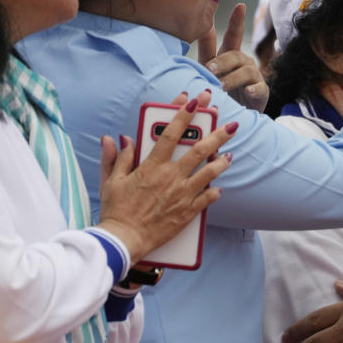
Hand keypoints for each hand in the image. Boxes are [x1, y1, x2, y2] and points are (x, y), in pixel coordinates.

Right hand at [97, 92, 234, 263]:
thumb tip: (118, 138)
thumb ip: (117, 157)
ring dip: (221, 161)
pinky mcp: (187, 213)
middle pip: (199, 150)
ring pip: (209, 173)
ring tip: (229, 154)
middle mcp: (170, 177)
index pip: (170, 134)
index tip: (194, 101)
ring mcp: (182, 195)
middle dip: (217, 134)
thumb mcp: (111, 180)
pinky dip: (214, 192)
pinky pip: (207, 199)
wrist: (125, 240)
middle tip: (231, 125)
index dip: (182, 114)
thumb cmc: (116, 211)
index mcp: (152, 166)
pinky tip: (218, 187)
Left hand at [199, 3, 268, 111]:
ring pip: (245, 71)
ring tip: (220, 86)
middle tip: (209, 68)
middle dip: (222, 60)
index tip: (240, 6)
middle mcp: (243, 62)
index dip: (237, 21)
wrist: (235, 114)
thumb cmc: (219, 89)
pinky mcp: (261, 92)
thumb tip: (192, 27)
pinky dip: (254, 89)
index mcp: (229, 55)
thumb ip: (205, 49)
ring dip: (232, 78)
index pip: (233, 35)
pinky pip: (259, 88)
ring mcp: (254, 77)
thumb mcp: (207, 70)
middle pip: (235, 54)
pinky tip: (248, 92)